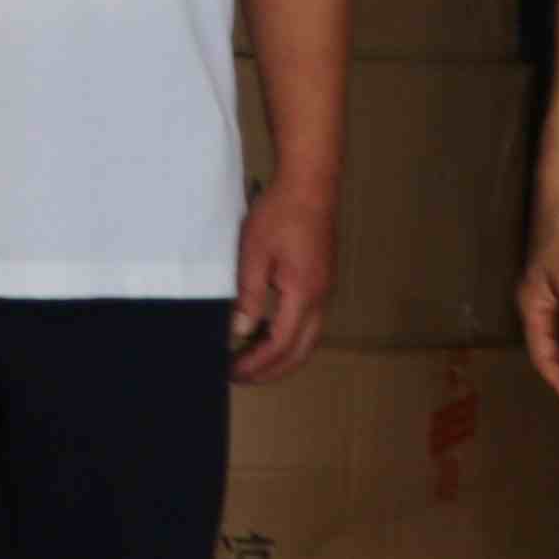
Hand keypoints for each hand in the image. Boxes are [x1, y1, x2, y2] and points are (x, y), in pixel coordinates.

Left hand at [229, 178, 334, 383]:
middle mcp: (321, 297)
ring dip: (281, 353)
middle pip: (301, 351)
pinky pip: (308, 320)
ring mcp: (325, 289)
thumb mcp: (254, 254)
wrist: (310, 182)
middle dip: (272, 370)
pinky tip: (266, 329)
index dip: (256, 363)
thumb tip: (241, 330)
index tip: (233, 371)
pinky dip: (288, 334)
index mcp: (304, 293)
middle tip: (242, 376)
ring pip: (308, 338)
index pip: (281, 345)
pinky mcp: (321, 279)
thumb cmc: (282, 212)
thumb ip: (248, 296)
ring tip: (250, 357)